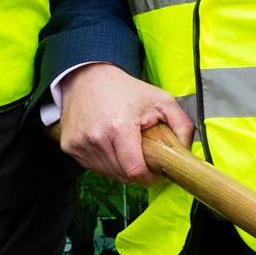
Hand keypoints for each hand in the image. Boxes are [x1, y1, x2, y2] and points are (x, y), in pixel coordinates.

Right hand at [54, 66, 192, 181]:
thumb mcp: (160, 99)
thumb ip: (182, 125)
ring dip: (118, 166)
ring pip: (107, 173)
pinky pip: (92, 167)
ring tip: (122, 144)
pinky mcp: (69, 146)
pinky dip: (103, 161)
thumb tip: (186, 152)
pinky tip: (106, 143)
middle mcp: (97, 138)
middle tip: (139, 152)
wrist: (86, 77)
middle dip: (135, 170)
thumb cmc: (125, 89)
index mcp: (120, 128)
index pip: (135, 171)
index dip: (148, 177)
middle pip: (122, 174)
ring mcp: (80, 143)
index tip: (153, 173)